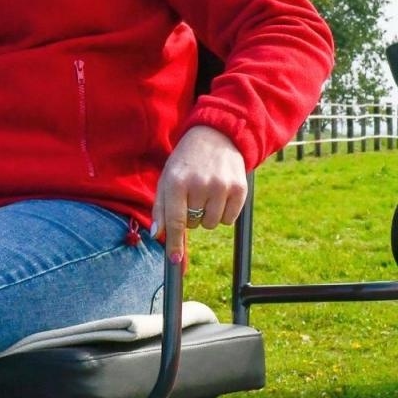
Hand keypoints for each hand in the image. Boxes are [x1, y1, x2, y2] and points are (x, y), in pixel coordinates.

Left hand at [153, 124, 247, 263]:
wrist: (215, 137)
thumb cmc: (185, 163)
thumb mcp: (167, 179)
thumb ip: (161, 208)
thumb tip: (157, 235)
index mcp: (176, 183)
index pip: (175, 220)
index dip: (174, 242)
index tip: (174, 260)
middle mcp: (199, 185)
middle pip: (194, 224)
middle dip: (191, 216)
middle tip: (192, 195)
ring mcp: (221, 187)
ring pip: (212, 224)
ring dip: (207, 216)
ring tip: (206, 193)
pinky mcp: (240, 189)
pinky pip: (229, 219)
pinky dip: (223, 213)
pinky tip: (220, 194)